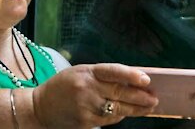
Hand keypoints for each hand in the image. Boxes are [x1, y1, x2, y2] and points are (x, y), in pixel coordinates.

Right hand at [32, 63, 158, 128]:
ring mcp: (86, 107)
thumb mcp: (81, 72)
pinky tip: (128, 113)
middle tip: (155, 98)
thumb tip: (131, 80)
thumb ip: (103, 75)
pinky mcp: (85, 122)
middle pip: (119, 93)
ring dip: (136, 109)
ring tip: (149, 107)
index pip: (113, 71)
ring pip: (117, 109)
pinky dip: (120, 116)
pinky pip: (108, 120)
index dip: (131, 75)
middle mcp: (87, 88)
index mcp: (87, 72)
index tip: (147, 79)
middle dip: (140, 96)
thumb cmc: (63, 86)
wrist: (39, 107)